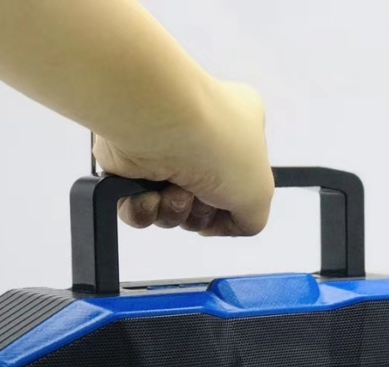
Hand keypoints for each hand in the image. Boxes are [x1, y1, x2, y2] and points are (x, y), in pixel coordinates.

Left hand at [94, 80, 273, 236]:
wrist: (160, 119)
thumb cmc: (216, 144)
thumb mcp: (258, 195)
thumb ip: (252, 219)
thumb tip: (228, 225)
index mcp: (240, 129)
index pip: (240, 182)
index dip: (235, 205)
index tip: (232, 205)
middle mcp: (201, 135)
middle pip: (204, 203)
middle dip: (201, 213)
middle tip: (201, 197)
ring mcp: (165, 148)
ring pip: (171, 208)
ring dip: (174, 212)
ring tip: (175, 192)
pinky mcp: (130, 162)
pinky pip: (138, 206)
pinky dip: (144, 211)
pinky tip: (149, 196)